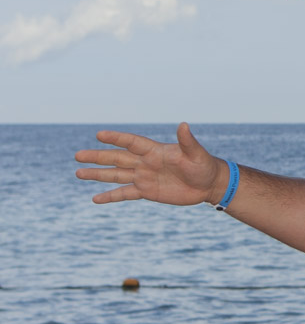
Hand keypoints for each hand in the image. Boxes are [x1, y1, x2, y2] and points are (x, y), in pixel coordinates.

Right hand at [75, 124, 226, 205]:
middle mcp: (145, 162)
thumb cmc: (204, 165)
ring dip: (98, 175)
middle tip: (77, 155)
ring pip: (116, 175)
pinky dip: (110, 196)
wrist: (208, 184)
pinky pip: (124, 193)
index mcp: (155, 151)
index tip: (99, 135)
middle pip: (117, 158)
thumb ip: (187, 141)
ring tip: (78, 173)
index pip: (132, 142)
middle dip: (97, 157)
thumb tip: (184, 124)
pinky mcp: (146, 191)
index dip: (117, 138)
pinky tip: (95, 199)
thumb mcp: (196, 153)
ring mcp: (144, 177)